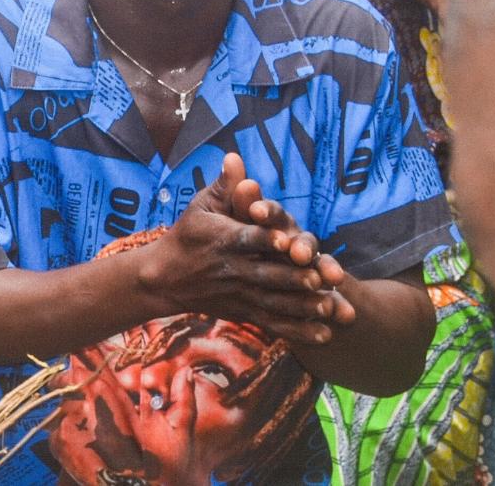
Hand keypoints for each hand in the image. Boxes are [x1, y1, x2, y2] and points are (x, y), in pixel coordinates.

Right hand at [137, 156, 344, 341]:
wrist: (165, 278)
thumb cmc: (189, 234)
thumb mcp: (202, 205)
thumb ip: (226, 185)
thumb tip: (235, 157)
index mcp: (223, 239)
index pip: (247, 238)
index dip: (266, 238)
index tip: (286, 239)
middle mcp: (232, 269)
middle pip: (266, 274)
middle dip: (294, 277)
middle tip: (321, 279)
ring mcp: (239, 294)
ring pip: (274, 302)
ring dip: (302, 307)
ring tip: (329, 307)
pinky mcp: (244, 312)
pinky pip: (274, 324)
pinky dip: (299, 332)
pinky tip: (324, 336)